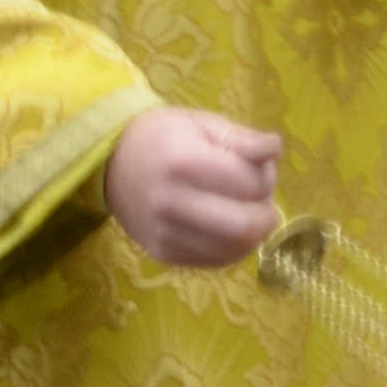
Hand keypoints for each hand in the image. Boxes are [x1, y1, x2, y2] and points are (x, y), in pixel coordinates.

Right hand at [107, 107, 285, 268]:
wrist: (112, 163)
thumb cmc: (164, 137)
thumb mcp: (203, 124)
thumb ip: (242, 140)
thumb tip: (275, 149)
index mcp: (183, 161)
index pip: (250, 183)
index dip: (266, 175)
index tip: (259, 168)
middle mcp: (171, 202)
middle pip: (245, 225)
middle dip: (266, 212)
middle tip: (261, 199)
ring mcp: (165, 233)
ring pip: (234, 249)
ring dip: (254, 233)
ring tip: (244, 211)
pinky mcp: (164, 254)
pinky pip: (215, 261)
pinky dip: (234, 248)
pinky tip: (228, 229)